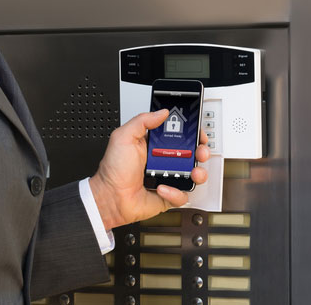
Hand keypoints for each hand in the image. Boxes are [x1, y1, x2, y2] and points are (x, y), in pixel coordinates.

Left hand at [88, 108, 210, 229]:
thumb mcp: (123, 137)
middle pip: (191, 154)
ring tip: (192, 172)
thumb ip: (142, 121)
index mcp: (154, 146)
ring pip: (193, 175)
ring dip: (197, 173)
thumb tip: (161, 113)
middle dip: (201, 151)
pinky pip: (182, 195)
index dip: (191, 133)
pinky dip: (175, 192)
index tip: (197, 132)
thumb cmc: (113, 170)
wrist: (109, 198)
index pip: (179, 135)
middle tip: (199, 152)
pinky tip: (162, 188)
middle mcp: (163, 161)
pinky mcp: (168, 195)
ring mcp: (167, 178)